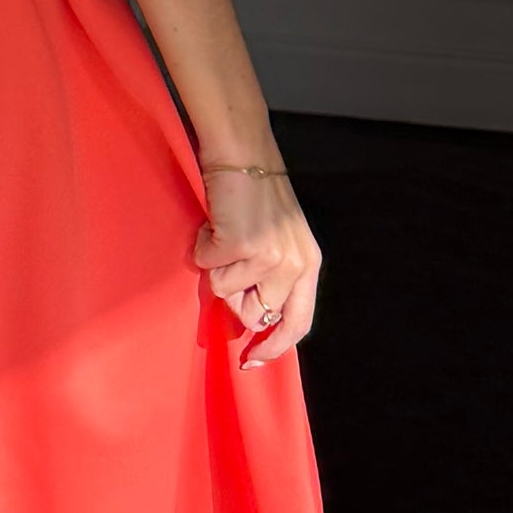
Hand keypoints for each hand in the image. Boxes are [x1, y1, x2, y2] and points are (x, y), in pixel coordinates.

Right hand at [193, 168, 320, 367]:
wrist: (242, 152)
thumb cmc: (256, 194)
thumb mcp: (282, 239)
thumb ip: (274, 277)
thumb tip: (250, 319)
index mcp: (309, 264)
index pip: (297, 323)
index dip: (274, 347)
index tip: (251, 360)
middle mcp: (293, 265)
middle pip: (252, 314)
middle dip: (233, 293)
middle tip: (232, 257)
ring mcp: (268, 257)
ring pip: (225, 291)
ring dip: (217, 265)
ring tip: (226, 232)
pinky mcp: (239, 246)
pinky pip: (207, 266)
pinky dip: (203, 246)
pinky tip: (215, 223)